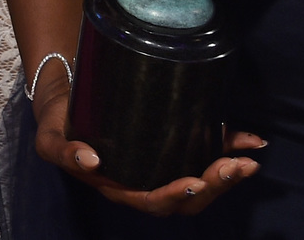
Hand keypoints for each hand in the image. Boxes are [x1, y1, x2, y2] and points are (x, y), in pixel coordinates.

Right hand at [30, 69, 262, 213]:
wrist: (66, 102)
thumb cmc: (59, 123)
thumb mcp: (50, 138)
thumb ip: (63, 153)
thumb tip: (89, 162)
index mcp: (119, 187)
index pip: (152, 201)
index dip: (176, 196)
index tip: (194, 182)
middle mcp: (145, 183)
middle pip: (186, 198)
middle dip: (215, 185)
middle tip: (236, 166)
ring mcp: (163, 166)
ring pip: (202, 182)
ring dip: (228, 173)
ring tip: (249, 158)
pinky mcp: (175, 147)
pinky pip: (206, 154)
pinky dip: (230, 147)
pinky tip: (253, 141)